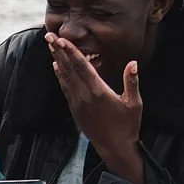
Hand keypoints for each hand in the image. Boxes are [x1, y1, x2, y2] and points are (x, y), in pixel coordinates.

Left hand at [46, 32, 144, 183]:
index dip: (71, 52)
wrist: (114, 148)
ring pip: (64, 77)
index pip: (82, 67)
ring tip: (50, 45)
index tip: (62, 39)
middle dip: (58, 51)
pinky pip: (65, 88)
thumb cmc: (127, 126)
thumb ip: (131, 82)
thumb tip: (133, 63)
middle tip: (49, 35)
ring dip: (57, 60)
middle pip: (69, 69)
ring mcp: (77, 103)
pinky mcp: (75, 110)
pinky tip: (56, 66)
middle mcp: (84, 96)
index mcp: (99, 92)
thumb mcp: (134, 104)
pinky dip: (60, 76)